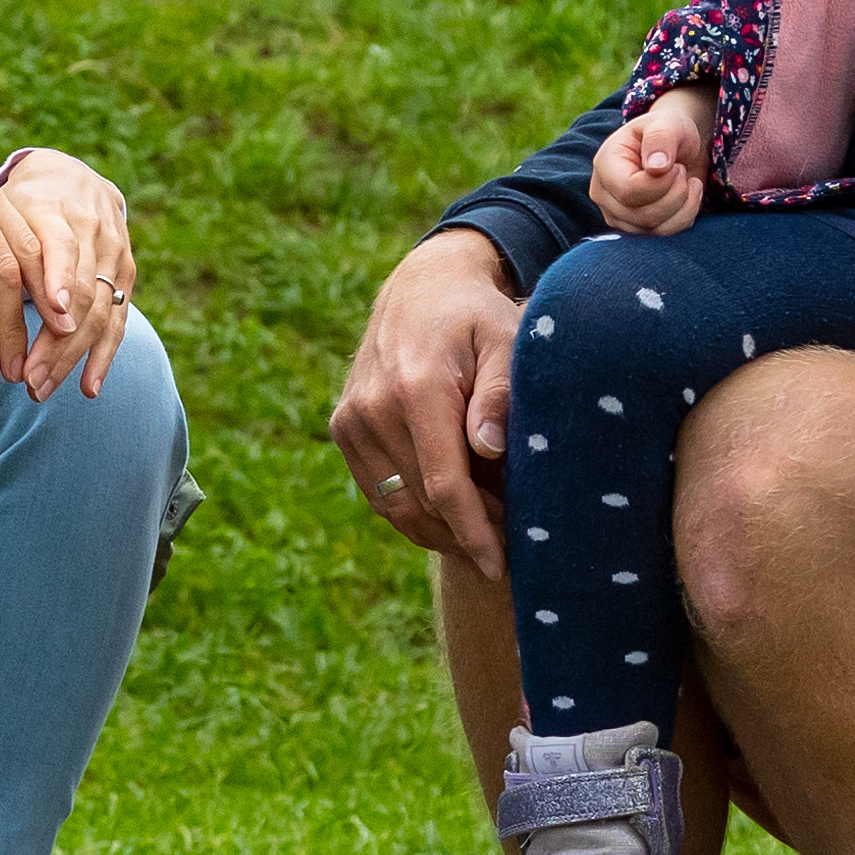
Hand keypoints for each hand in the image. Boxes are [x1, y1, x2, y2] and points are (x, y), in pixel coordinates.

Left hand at [0, 145, 145, 399]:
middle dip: (56, 342)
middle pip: (83, 293)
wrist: (73, 177)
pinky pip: (118, 321)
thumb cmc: (21, 202)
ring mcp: (115, 254)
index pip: (63, 249)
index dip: (59, 281)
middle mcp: (93, 231)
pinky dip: (103, 356)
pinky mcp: (126, 274)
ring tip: (41, 388)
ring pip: (101, 313)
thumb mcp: (0, 209)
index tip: (53, 315)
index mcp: (56, 210)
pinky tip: (87, 387)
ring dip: (72, 357)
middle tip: (26, 378)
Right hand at [329, 225, 519, 569]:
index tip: (501, 565)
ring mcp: (352, 420)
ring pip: (396, 507)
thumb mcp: (506, 339)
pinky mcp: (343, 428)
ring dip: (440, 533)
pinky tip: (451, 518)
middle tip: (510, 548)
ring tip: (484, 538)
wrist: (421, 288)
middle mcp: (374, 408)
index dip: (474, 533)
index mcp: (417, 389)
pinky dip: (413, 514)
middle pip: (422, 503)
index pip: (446, 485)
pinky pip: (378, 493)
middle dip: (467, 536)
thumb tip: (490, 449)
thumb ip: (501, 392)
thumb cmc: (476, 317)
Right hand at [591, 88, 720, 236]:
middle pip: (642, 215)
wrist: (674, 147)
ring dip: (684, 206)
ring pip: (654, 229)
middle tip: (682, 171)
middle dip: (676, 194)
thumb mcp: (667, 123)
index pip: (628, 191)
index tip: (676, 166)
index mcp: (604, 164)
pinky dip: (685, 217)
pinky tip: (688, 196)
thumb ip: (661, 139)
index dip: (661, 184)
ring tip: (688, 181)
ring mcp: (617, 215)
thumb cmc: (667, 131)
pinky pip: (663, 235)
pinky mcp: (634, 228)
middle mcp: (603, 194)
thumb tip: (656, 168)